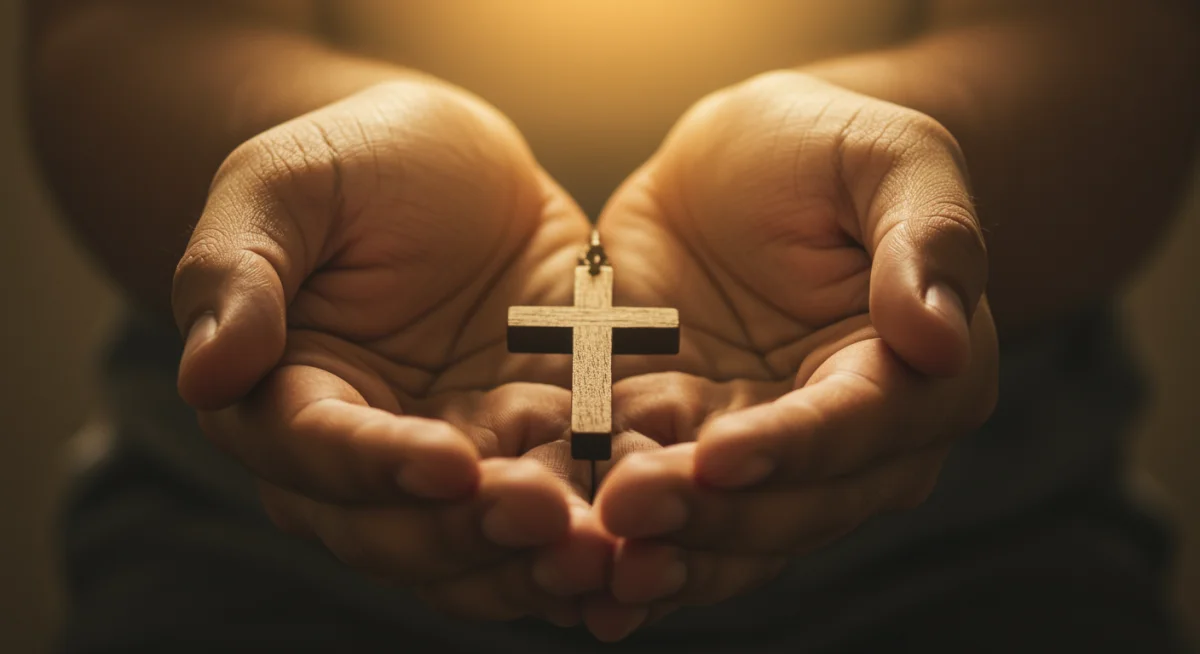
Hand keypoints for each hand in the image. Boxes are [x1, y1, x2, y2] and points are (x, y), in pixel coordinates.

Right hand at [171, 80, 610, 625]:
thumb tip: (204, 373)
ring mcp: (455, 458)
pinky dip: (597, 537)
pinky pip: (562, 508)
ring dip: (537, 563)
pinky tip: (643, 552)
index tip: (445, 465)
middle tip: (543, 519)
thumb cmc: (357, 161)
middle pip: (399, 530)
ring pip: (480, 547)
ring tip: (604, 556)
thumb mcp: (284, 185)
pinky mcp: (534, 445)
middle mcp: (365, 453)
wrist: (457, 162)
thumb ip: (236, 271)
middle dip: (469, 535)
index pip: (317, 453)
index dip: (376, 468)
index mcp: (287, 396)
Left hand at [590, 71, 998, 633]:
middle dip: (712, 516)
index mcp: (918, 375)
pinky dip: (618, 538)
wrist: (734, 162)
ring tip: (594, 557)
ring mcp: (762, 453)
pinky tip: (572, 563)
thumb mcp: (890, 157)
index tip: (724, 455)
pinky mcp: (686, 445)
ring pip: (724, 527)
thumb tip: (942, 341)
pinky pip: (658, 502)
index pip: (861, 426)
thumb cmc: (824, 146)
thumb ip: (930, 239)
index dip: (795, 446)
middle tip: (630, 511)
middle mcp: (851, 441)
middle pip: (790, 502)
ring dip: (662, 551)